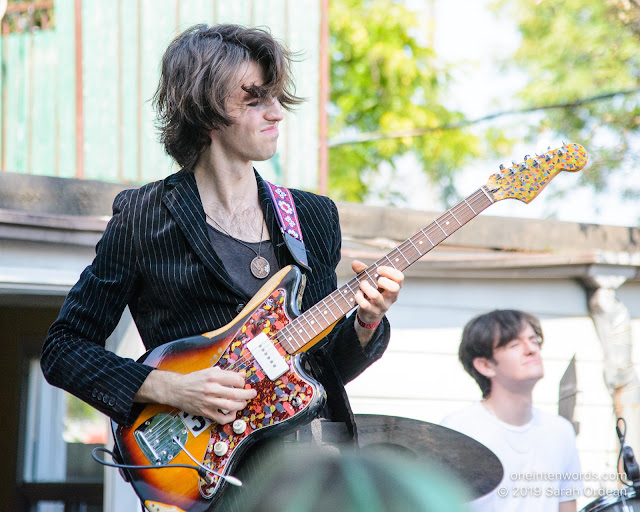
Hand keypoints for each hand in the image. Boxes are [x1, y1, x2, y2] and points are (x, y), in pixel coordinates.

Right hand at [135, 367, 256, 424]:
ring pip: (231, 406)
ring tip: (243, 402)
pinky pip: (221, 418)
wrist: (177, 389)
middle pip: (236, 393)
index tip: (243, 383)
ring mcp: (208, 402)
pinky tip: (232, 413)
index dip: (242, 381)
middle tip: (252, 393)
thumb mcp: (210, 371)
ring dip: (241, 405)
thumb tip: (242, 375)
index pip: (235, 379)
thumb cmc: (194, 380)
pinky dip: (230, 417)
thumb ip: (227, 373)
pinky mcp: (205, 412)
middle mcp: (211, 389)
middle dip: (248, 394)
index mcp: (213, 377)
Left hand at [351, 260, 403, 341]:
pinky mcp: (373, 312)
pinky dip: (359, 297)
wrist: (370, 313)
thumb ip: (364, 270)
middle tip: (375, 280)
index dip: (389, 271)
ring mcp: (383, 306)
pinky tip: (358, 294)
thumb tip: (354, 263)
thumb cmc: (372, 292)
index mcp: (395, 286)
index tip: (378, 269)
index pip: (399, 277)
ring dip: (365, 287)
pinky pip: (365, 305)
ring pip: (375, 296)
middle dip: (382, 281)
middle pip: (394, 288)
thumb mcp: (371, 280)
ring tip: (362, 284)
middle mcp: (391, 297)